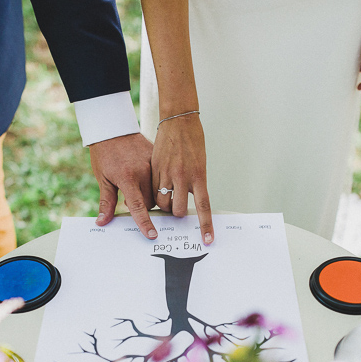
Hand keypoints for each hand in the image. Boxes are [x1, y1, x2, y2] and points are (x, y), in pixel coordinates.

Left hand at [89, 133, 157, 238]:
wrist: (112, 128)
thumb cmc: (105, 154)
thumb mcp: (103, 178)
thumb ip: (106, 202)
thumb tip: (102, 222)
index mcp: (128, 178)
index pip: (138, 207)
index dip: (145, 223)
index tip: (151, 235)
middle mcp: (143, 171)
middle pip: (150, 202)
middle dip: (142, 206)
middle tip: (131, 198)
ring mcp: (152, 164)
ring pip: (157, 192)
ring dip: (149, 195)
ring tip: (136, 186)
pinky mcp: (156, 158)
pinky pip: (160, 178)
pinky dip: (154, 183)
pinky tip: (144, 177)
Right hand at [151, 114, 213, 244]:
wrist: (179, 121)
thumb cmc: (193, 141)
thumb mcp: (200, 163)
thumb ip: (195, 182)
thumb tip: (190, 198)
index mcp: (199, 176)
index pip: (203, 206)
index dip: (205, 225)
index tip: (207, 240)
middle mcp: (183, 177)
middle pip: (176, 209)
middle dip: (175, 212)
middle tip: (175, 205)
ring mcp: (168, 173)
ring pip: (162, 202)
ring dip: (164, 204)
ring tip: (166, 196)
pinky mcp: (155, 169)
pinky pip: (153, 190)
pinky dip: (155, 192)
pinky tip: (158, 185)